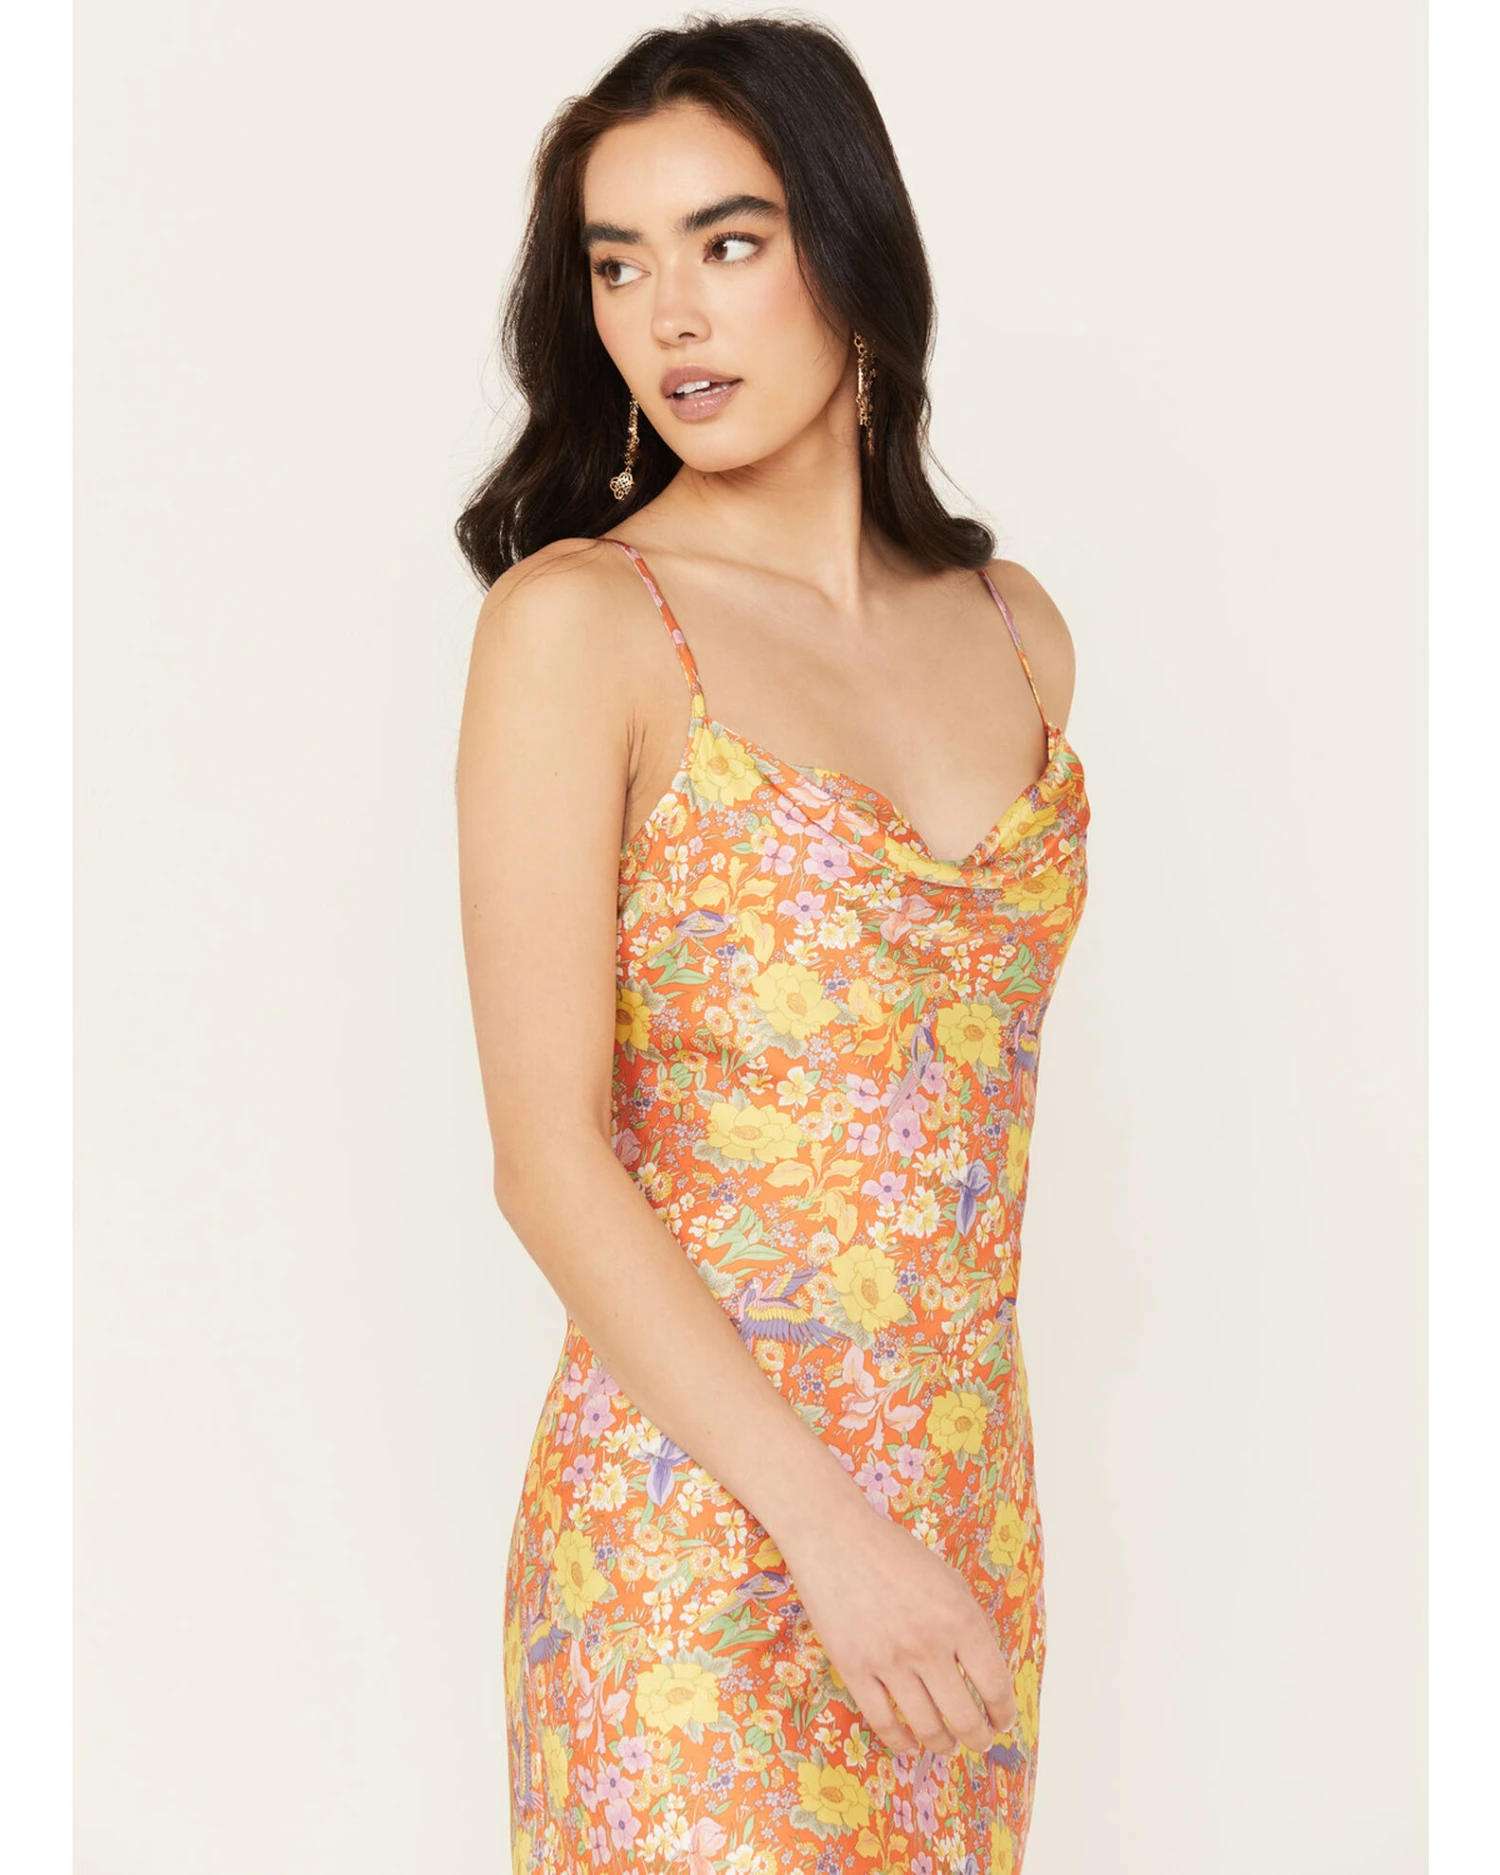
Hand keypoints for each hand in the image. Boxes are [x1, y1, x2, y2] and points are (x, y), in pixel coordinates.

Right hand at [775, 1493, 1018, 1757]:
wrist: (835, 1536)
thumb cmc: (896, 1553)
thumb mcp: (948, 1579)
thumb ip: (969, 1625)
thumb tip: (984, 1675)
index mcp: (960, 1618)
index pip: (994, 1686)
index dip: (1003, 1713)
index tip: (1001, 1721)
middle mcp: (928, 1644)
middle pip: (964, 1718)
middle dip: (978, 1738)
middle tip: (979, 1741)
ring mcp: (889, 1660)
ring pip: (927, 1727)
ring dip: (943, 1744)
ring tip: (947, 1744)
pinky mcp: (853, 1669)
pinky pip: (883, 1723)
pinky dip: (900, 1742)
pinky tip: (908, 1742)